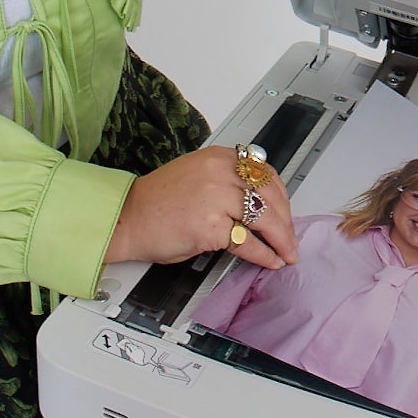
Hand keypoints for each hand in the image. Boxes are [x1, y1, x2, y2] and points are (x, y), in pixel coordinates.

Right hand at [103, 145, 297, 270]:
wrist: (127, 218)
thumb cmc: (156, 202)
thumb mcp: (197, 176)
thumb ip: (227, 181)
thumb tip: (261, 202)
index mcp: (218, 157)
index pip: (265, 173)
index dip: (282, 196)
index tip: (286, 212)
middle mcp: (219, 172)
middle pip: (270, 195)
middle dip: (286, 221)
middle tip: (290, 239)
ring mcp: (216, 198)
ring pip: (265, 219)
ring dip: (281, 240)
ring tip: (286, 252)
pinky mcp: (210, 226)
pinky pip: (247, 243)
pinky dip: (263, 255)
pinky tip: (269, 260)